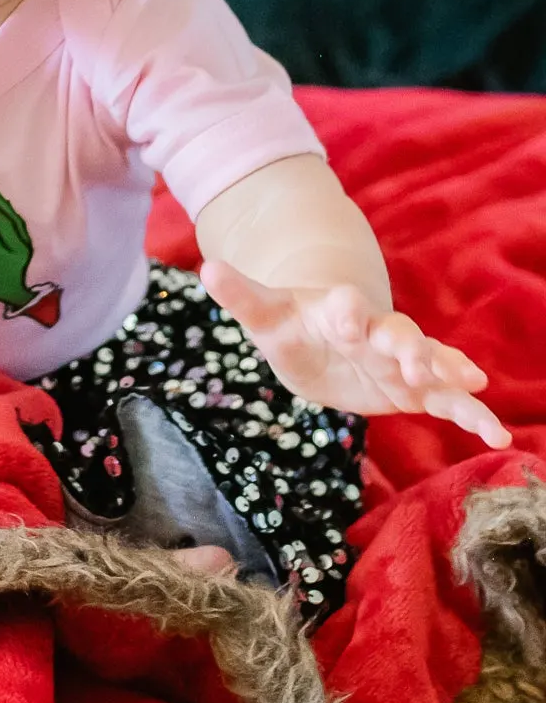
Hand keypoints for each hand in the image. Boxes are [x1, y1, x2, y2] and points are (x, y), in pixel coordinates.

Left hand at [199, 256, 508, 447]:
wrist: (323, 338)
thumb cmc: (293, 325)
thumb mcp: (266, 316)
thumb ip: (242, 295)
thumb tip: (206, 268)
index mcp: (337, 310)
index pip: (344, 305)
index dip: (346, 309)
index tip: (348, 314)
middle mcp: (376, 331)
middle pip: (397, 333)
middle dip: (407, 345)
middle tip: (416, 361)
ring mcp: (401, 359)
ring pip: (432, 363)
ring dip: (448, 373)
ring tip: (473, 387)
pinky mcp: (416, 389)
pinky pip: (449, 400)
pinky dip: (473, 414)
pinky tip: (496, 433)